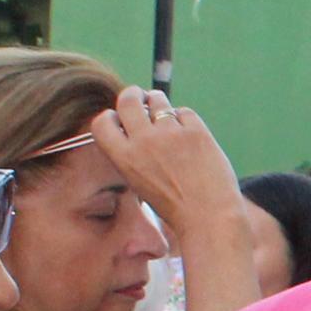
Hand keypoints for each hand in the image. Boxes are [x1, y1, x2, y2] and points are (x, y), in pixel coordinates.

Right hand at [90, 93, 244, 234]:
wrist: (208, 216)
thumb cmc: (175, 204)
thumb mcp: (140, 182)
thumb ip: (133, 154)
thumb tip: (134, 124)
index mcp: (124, 158)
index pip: (101, 122)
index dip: (110, 117)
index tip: (119, 118)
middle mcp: (144, 141)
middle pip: (128, 99)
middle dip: (132, 95)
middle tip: (141, 98)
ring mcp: (170, 134)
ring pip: (157, 99)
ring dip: (158, 102)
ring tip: (165, 114)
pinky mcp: (196, 131)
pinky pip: (184, 111)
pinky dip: (185, 120)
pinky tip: (190, 136)